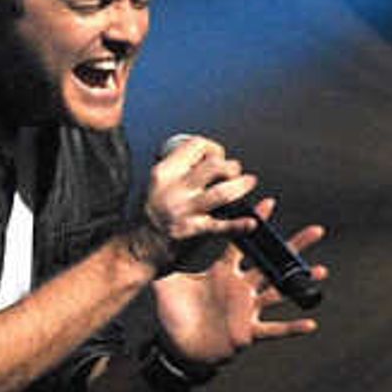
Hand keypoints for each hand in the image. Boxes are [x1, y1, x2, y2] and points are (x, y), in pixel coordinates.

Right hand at [130, 133, 260, 270]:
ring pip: (222, 192)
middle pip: (214, 165)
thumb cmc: (155, 215)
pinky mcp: (193, 231)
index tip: (217, 157)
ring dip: (241, 186)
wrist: (140, 247)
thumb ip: (184, 169)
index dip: (214, 148)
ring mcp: (184, 210)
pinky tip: (251, 221)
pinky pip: (222, 226)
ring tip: (248, 183)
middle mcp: (173, 189)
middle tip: (233, 174)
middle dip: (231, 167)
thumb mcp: (161, 183)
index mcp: (164, 172)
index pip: (196, 145)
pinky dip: (240, 224)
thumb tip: (215, 160)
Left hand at [151, 205, 326, 361]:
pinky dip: (291, 328)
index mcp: (223, 273)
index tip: (268, 203)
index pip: (243, 243)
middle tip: (316, 230)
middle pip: (271, 262)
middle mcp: (240, 288)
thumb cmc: (174, 316)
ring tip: (320, 270)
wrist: (176, 348)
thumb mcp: (167, 286)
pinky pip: (273, 330)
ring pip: (279, 292)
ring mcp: (247, 309)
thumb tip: (151, 236)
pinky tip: (310, 324)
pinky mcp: (248, 332)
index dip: (255, 224)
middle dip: (293, 246)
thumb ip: (163, 261)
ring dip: (298, 282)